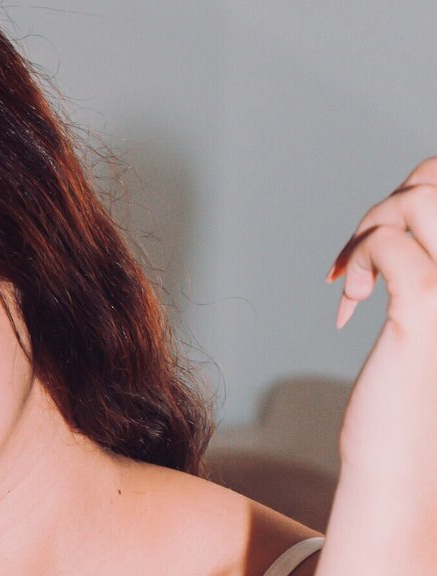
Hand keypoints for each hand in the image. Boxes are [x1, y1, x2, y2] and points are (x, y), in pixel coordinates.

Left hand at [317, 158, 436, 574]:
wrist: (408, 478)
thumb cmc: (417, 408)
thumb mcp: (433, 326)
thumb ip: (429, 270)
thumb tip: (403, 217)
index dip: (419, 195)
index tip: (382, 246)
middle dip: (391, 203)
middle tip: (361, 256)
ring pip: (417, 199)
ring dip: (369, 228)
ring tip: (353, 278)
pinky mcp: (431, 313)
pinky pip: (387, 244)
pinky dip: (357, 261)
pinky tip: (350, 304)